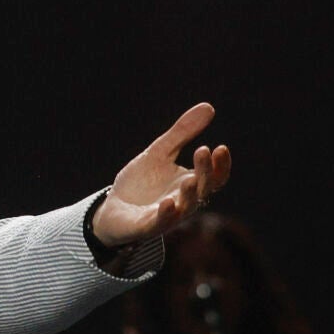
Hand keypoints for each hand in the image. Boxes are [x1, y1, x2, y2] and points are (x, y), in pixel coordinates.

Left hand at [91, 102, 231, 247]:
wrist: (113, 209)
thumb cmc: (141, 183)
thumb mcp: (160, 152)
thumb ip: (182, 133)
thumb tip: (208, 107)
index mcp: (191, 184)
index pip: (215, 176)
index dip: (220, 165)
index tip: (220, 147)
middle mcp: (184, 201)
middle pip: (203, 188)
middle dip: (205, 171)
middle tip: (203, 151)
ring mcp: (167, 216)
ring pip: (186, 207)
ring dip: (190, 194)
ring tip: (189, 179)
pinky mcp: (147, 226)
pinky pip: (161, 222)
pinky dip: (166, 214)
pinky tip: (167, 202)